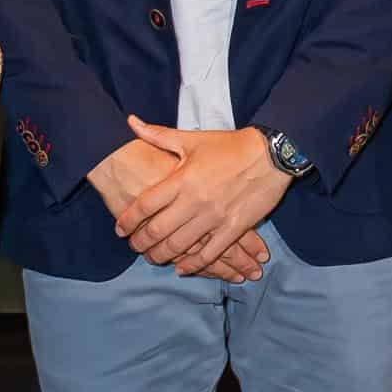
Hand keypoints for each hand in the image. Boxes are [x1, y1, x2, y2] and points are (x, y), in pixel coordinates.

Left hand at [89, 137, 267, 281]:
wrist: (271, 154)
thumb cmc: (230, 146)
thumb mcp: (193, 139)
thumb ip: (159, 135)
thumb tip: (131, 122)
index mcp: (182, 178)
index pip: (145, 205)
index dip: (128, 220)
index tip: (120, 230)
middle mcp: (194, 200)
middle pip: (157, 230)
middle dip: (141, 243)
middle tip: (134, 248)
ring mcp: (214, 217)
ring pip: (180, 245)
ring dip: (161, 256)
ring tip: (153, 258)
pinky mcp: (234, 228)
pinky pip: (209, 254)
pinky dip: (193, 265)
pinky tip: (182, 268)